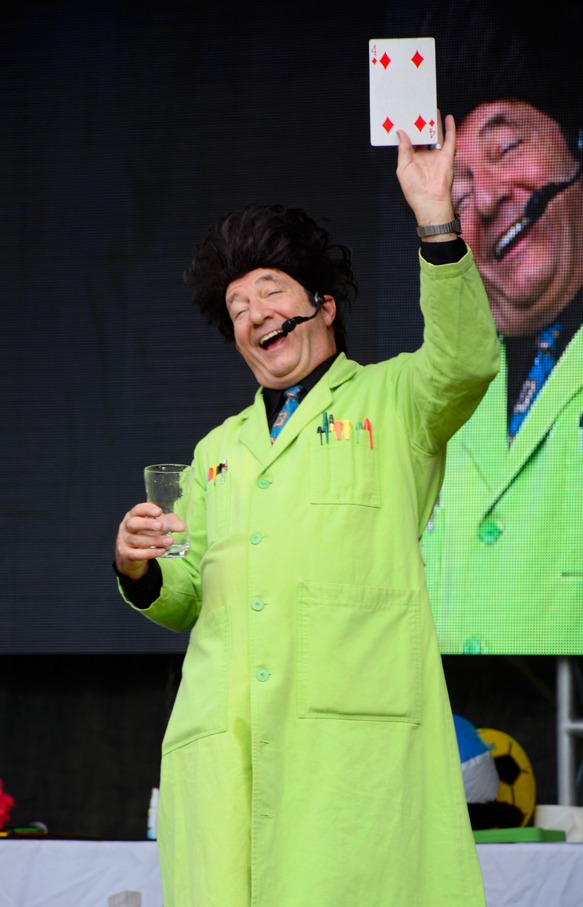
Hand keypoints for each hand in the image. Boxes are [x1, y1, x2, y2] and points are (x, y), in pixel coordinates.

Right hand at [114, 502, 186, 579]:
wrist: (130, 555)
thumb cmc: (145, 534)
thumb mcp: (156, 526)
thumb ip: (169, 523)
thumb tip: (182, 527)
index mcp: (133, 516)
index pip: (137, 509)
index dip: (147, 509)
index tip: (159, 512)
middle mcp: (126, 527)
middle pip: (133, 523)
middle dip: (147, 524)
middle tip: (161, 527)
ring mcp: (124, 541)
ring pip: (137, 540)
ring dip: (154, 541)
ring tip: (169, 541)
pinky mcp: (126, 554)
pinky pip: (136, 554)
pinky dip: (150, 553)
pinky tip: (161, 551)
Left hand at [396, 112, 456, 232]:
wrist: (430, 200)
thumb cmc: (414, 188)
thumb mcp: (403, 167)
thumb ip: (403, 149)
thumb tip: (401, 132)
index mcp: (413, 159)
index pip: (411, 141)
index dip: (408, 130)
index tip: (404, 117)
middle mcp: (425, 156)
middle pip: (424, 136)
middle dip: (421, 123)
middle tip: (417, 108)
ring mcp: (437, 155)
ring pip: (436, 135)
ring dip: (434, 122)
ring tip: (431, 108)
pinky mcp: (447, 155)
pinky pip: (450, 139)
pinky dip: (450, 128)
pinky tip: (448, 117)